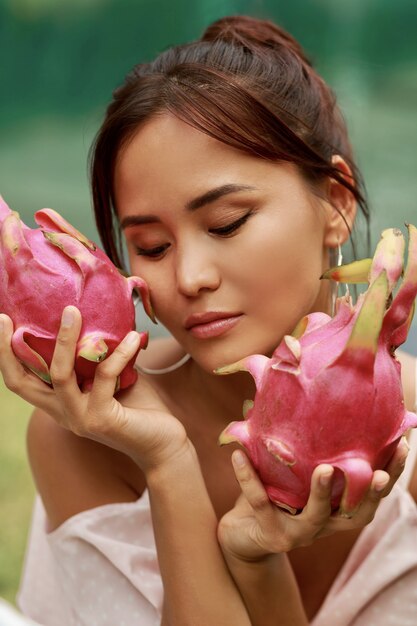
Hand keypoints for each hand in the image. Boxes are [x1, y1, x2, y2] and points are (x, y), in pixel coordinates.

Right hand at [0, 307, 188, 472]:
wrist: (165, 444)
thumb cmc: (140, 407)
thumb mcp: (112, 377)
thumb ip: (96, 356)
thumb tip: (97, 316)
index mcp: (59, 403)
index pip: (20, 380)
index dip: (5, 354)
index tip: (2, 320)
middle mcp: (63, 413)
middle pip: (21, 382)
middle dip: (8, 348)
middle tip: (6, 318)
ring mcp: (79, 418)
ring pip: (60, 374)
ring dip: (65, 339)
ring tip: (74, 311)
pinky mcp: (101, 419)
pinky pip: (104, 375)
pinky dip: (119, 353)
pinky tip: (134, 337)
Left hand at [218, 442, 408, 560]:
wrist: (241, 533)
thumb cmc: (273, 492)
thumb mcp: (291, 468)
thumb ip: (303, 441)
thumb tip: (299, 385)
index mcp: (336, 507)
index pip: (372, 492)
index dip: (391, 472)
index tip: (403, 444)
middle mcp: (325, 524)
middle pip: (358, 514)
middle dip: (371, 493)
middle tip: (377, 472)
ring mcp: (299, 533)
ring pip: (315, 516)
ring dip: (322, 493)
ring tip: (323, 468)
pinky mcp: (270, 534)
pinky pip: (260, 502)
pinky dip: (248, 478)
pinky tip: (238, 455)